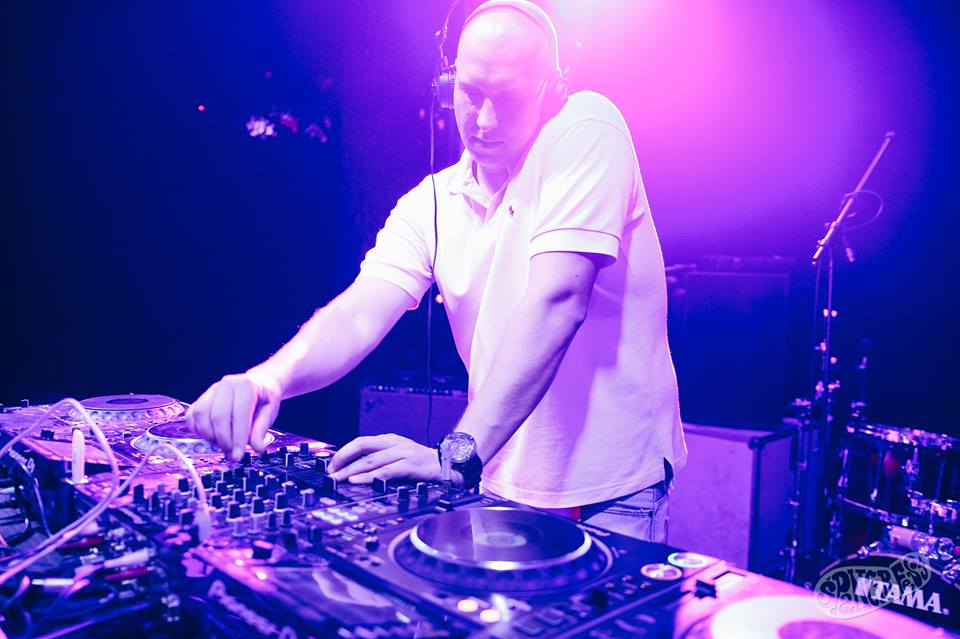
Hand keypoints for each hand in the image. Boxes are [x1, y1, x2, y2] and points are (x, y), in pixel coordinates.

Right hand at [185, 371, 281, 461]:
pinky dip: (198, 429)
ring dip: (209, 436)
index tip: (238, 455)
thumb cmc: (264, 397)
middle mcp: (226, 385)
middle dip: (223, 440)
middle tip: (231, 453)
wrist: (258, 383)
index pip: (238, 415)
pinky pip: (192, 415)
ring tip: (222, 445)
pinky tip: (210, 437)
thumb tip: (257, 448)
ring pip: (201, 415)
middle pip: (217, 416)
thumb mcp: (270, 410)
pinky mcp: (202, 398)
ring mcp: (212, 390)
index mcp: (245, 385)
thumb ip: (261, 429)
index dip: (238, 438)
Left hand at [327, 434, 444, 484]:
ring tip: (338, 479)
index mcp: (390, 440)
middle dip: (343, 459)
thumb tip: (356, 469)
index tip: (332, 465)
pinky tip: (358, 481)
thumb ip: (381, 459)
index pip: (361, 442)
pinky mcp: (410, 466)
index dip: (344, 452)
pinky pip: (386, 471)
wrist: (449, 465)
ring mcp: (403, 453)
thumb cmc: (423, 463)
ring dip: (352, 470)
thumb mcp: (400, 456)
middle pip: (362, 446)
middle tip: (330, 472)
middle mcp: (395, 444)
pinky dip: (370, 477)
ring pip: (371, 460)